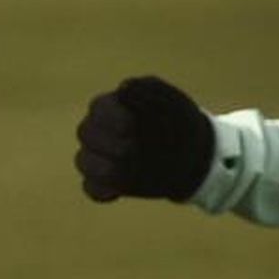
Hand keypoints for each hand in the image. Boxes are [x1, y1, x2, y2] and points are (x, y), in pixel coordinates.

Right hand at [74, 76, 213, 202]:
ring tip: (129, 167)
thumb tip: (123, 87)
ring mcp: (99, 155)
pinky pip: (91, 187)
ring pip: (83, 160)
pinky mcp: (105, 181)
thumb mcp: (172, 103)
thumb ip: (148, 92)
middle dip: (107, 142)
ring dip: (103, 166)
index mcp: (114, 105)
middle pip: (85, 132)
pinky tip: (118, 191)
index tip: (130, 125)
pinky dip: (102, 190)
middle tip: (132, 148)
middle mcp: (100, 129)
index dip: (111, 117)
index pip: (98, 108)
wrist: (195, 154)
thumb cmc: (181, 123)